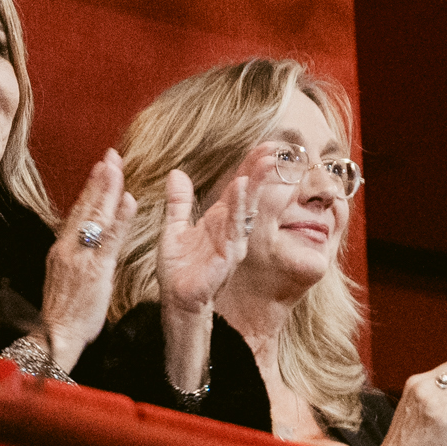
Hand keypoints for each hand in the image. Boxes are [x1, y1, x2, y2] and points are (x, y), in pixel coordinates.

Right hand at [37, 149, 134, 371]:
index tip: (100, 167)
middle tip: (110, 155)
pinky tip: (128, 201)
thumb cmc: (65, 311)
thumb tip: (87, 238)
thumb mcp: (68, 277)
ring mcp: (79, 258)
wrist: (55, 336)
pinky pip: (108, 240)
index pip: (78, 212)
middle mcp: (68, 248)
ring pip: (95, 218)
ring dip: (107, 190)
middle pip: (85, 208)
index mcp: (62, 249)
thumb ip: (77, 255)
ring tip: (117, 167)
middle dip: (99, 180)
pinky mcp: (93, 271)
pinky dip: (119, 219)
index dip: (90, 189)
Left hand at [158, 154, 274, 322]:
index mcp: (219, 219)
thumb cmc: (178, 269)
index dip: (249, 167)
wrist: (176, 299)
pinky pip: (234, 226)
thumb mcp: (173, 228)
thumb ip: (178, 202)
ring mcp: (232, 241)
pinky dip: (237, 205)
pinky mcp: (228, 254)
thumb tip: (176, 173)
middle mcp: (230, 228)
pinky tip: (241, 187)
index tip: (264, 146)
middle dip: (260, 172)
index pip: (238, 188)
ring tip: (263, 162)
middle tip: (273, 149)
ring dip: (254, 184)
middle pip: (248, 194)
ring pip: (245, 207)